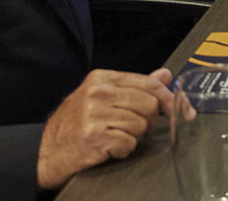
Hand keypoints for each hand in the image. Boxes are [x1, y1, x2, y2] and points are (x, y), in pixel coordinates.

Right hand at [36, 68, 175, 188]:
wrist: (45, 151)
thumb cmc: (75, 124)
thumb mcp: (102, 97)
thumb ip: (135, 85)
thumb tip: (165, 75)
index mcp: (102, 78)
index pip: (149, 84)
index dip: (169, 99)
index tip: (182, 110)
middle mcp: (98, 93)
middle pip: (149, 105)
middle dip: (146, 121)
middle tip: (130, 128)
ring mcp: (95, 114)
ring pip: (141, 125)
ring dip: (133, 136)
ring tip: (114, 136)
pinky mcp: (95, 136)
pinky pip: (129, 143)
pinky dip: (123, 149)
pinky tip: (108, 147)